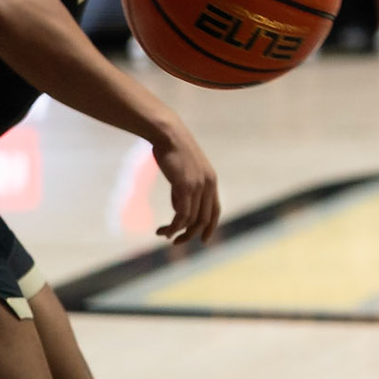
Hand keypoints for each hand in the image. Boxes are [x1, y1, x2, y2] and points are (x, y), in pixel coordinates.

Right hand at [152, 124, 218, 244]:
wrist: (169, 136)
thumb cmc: (172, 153)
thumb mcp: (182, 175)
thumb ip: (183, 193)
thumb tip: (180, 213)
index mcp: (211, 181)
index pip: (216, 210)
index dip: (210, 227)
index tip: (203, 240)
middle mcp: (209, 185)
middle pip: (204, 219)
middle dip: (191, 234)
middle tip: (176, 242)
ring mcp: (198, 186)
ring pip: (192, 220)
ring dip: (177, 232)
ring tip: (163, 235)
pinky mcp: (185, 186)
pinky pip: (182, 215)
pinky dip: (172, 227)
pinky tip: (162, 230)